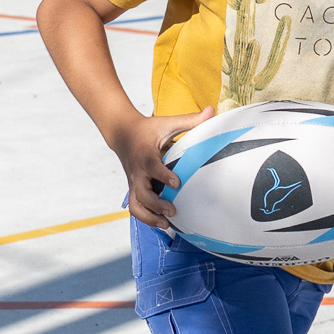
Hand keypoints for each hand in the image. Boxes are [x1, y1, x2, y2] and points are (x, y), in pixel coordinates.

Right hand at [109, 109, 208, 228]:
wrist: (122, 133)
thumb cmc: (148, 129)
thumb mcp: (167, 122)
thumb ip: (190, 120)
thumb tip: (211, 111)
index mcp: (145, 154)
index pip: (151, 166)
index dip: (162, 175)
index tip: (176, 183)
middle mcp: (137, 171)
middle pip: (141, 192)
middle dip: (156, 204)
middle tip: (173, 209)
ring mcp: (134, 182)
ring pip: (136, 205)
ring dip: (149, 217)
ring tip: (166, 223)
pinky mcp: (134, 189)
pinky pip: (136, 208)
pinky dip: (146, 218)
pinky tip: (162, 223)